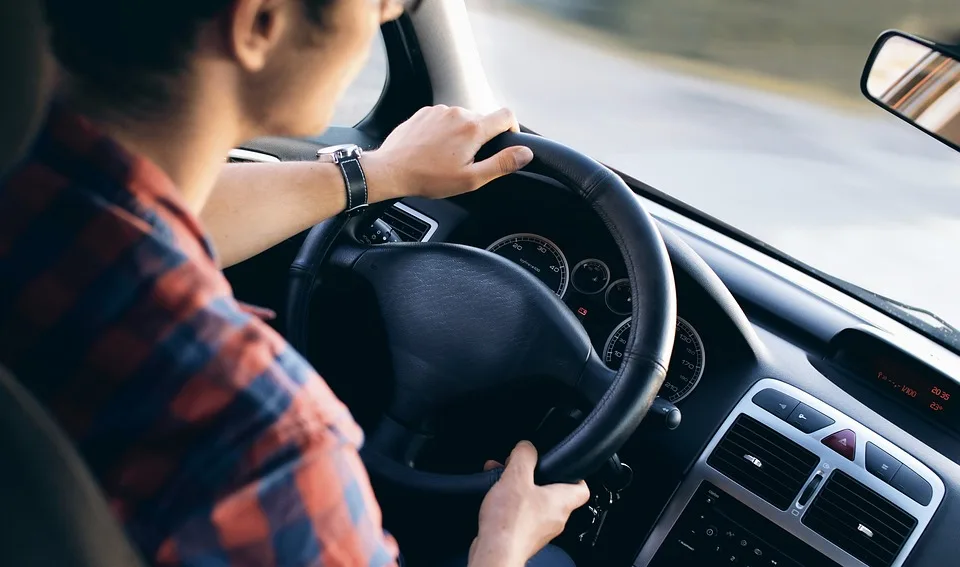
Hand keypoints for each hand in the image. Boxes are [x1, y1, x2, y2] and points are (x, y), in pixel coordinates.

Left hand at [363, 105, 533, 200]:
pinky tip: (434, 149)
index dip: (512, 129)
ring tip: (448, 157)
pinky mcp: (424, 112)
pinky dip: (445, 131)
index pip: (507, 116)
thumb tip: (525, 153)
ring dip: (462, 134)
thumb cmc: (428, 178)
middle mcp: (458, 113)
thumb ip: (501, 164)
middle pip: (483, 119)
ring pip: (463, 119)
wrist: (391, 170)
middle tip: (468, 161)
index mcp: (473, 128)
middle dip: (482, 138)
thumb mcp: (470, 178)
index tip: (506, 143)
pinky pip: (444, 118)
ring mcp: (439, 110)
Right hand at [468, 441, 589, 566]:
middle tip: (521, 469)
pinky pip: (521, 516)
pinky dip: (510, 505)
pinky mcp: (524, 537)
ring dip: (519, 490)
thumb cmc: (509, 523)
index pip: (582, 488)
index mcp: (562, 502)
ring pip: (534, 503)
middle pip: (553, 493)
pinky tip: (495, 499)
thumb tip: (527, 446)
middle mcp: (555, 518)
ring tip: (501, 480)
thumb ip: (524, 456)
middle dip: (534, 478)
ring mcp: (540, 530)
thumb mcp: (516, 477)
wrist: (495, 553)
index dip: (575, 474)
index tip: (564, 465)